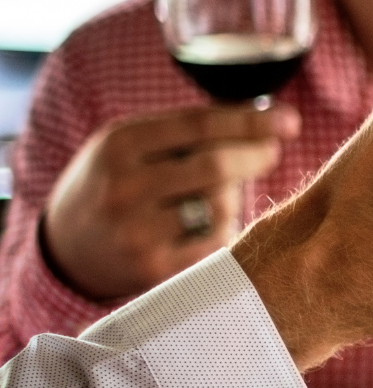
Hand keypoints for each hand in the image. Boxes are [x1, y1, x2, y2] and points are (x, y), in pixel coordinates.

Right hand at [41, 103, 301, 299]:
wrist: (66, 248)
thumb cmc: (116, 182)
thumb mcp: (133, 144)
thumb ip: (188, 130)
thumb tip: (266, 118)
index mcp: (120, 144)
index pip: (201, 125)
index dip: (252, 122)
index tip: (290, 121)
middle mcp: (124, 187)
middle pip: (216, 166)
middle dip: (256, 155)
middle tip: (270, 152)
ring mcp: (136, 232)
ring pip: (220, 206)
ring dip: (235, 196)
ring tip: (217, 193)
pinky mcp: (153, 269)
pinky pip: (216, 243)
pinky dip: (225, 229)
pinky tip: (208, 224)